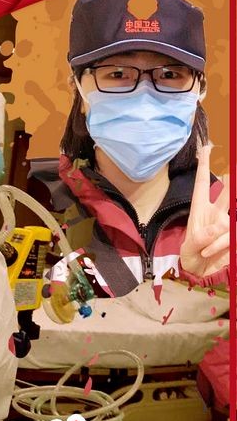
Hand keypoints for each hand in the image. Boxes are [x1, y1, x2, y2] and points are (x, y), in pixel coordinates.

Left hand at [180, 145, 229, 277]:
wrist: (200, 273)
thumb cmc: (191, 256)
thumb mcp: (189, 249)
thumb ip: (201, 238)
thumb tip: (219, 227)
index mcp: (200, 209)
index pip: (203, 184)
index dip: (204, 166)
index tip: (206, 147)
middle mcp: (216, 213)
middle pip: (228, 193)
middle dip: (232, 182)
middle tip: (233, 172)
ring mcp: (227, 224)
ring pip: (230, 219)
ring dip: (218, 238)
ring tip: (207, 246)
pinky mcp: (234, 237)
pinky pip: (230, 237)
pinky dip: (219, 246)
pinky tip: (208, 254)